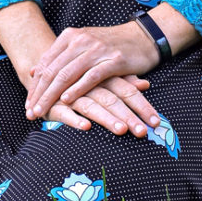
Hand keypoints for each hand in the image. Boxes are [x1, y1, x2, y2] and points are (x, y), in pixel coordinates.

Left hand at [25, 21, 159, 121]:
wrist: (141, 36)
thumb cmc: (109, 44)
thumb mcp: (82, 45)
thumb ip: (59, 56)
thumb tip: (34, 71)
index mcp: (70, 36)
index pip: (46, 62)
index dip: (35, 85)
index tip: (28, 103)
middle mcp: (81, 40)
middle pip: (53, 70)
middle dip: (40, 93)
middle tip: (30, 112)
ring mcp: (96, 50)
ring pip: (67, 74)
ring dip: (52, 95)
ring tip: (42, 111)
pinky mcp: (113, 60)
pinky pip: (90, 77)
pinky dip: (77, 89)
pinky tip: (67, 101)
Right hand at [41, 75, 160, 136]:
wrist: (45, 69)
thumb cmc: (80, 77)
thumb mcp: (102, 76)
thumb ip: (123, 80)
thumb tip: (146, 84)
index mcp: (102, 76)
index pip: (126, 91)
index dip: (141, 105)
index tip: (156, 122)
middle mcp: (88, 84)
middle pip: (112, 99)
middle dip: (129, 116)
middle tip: (143, 132)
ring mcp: (70, 94)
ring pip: (91, 106)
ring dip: (107, 119)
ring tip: (122, 130)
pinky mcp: (53, 104)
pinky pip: (64, 112)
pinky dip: (74, 119)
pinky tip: (86, 127)